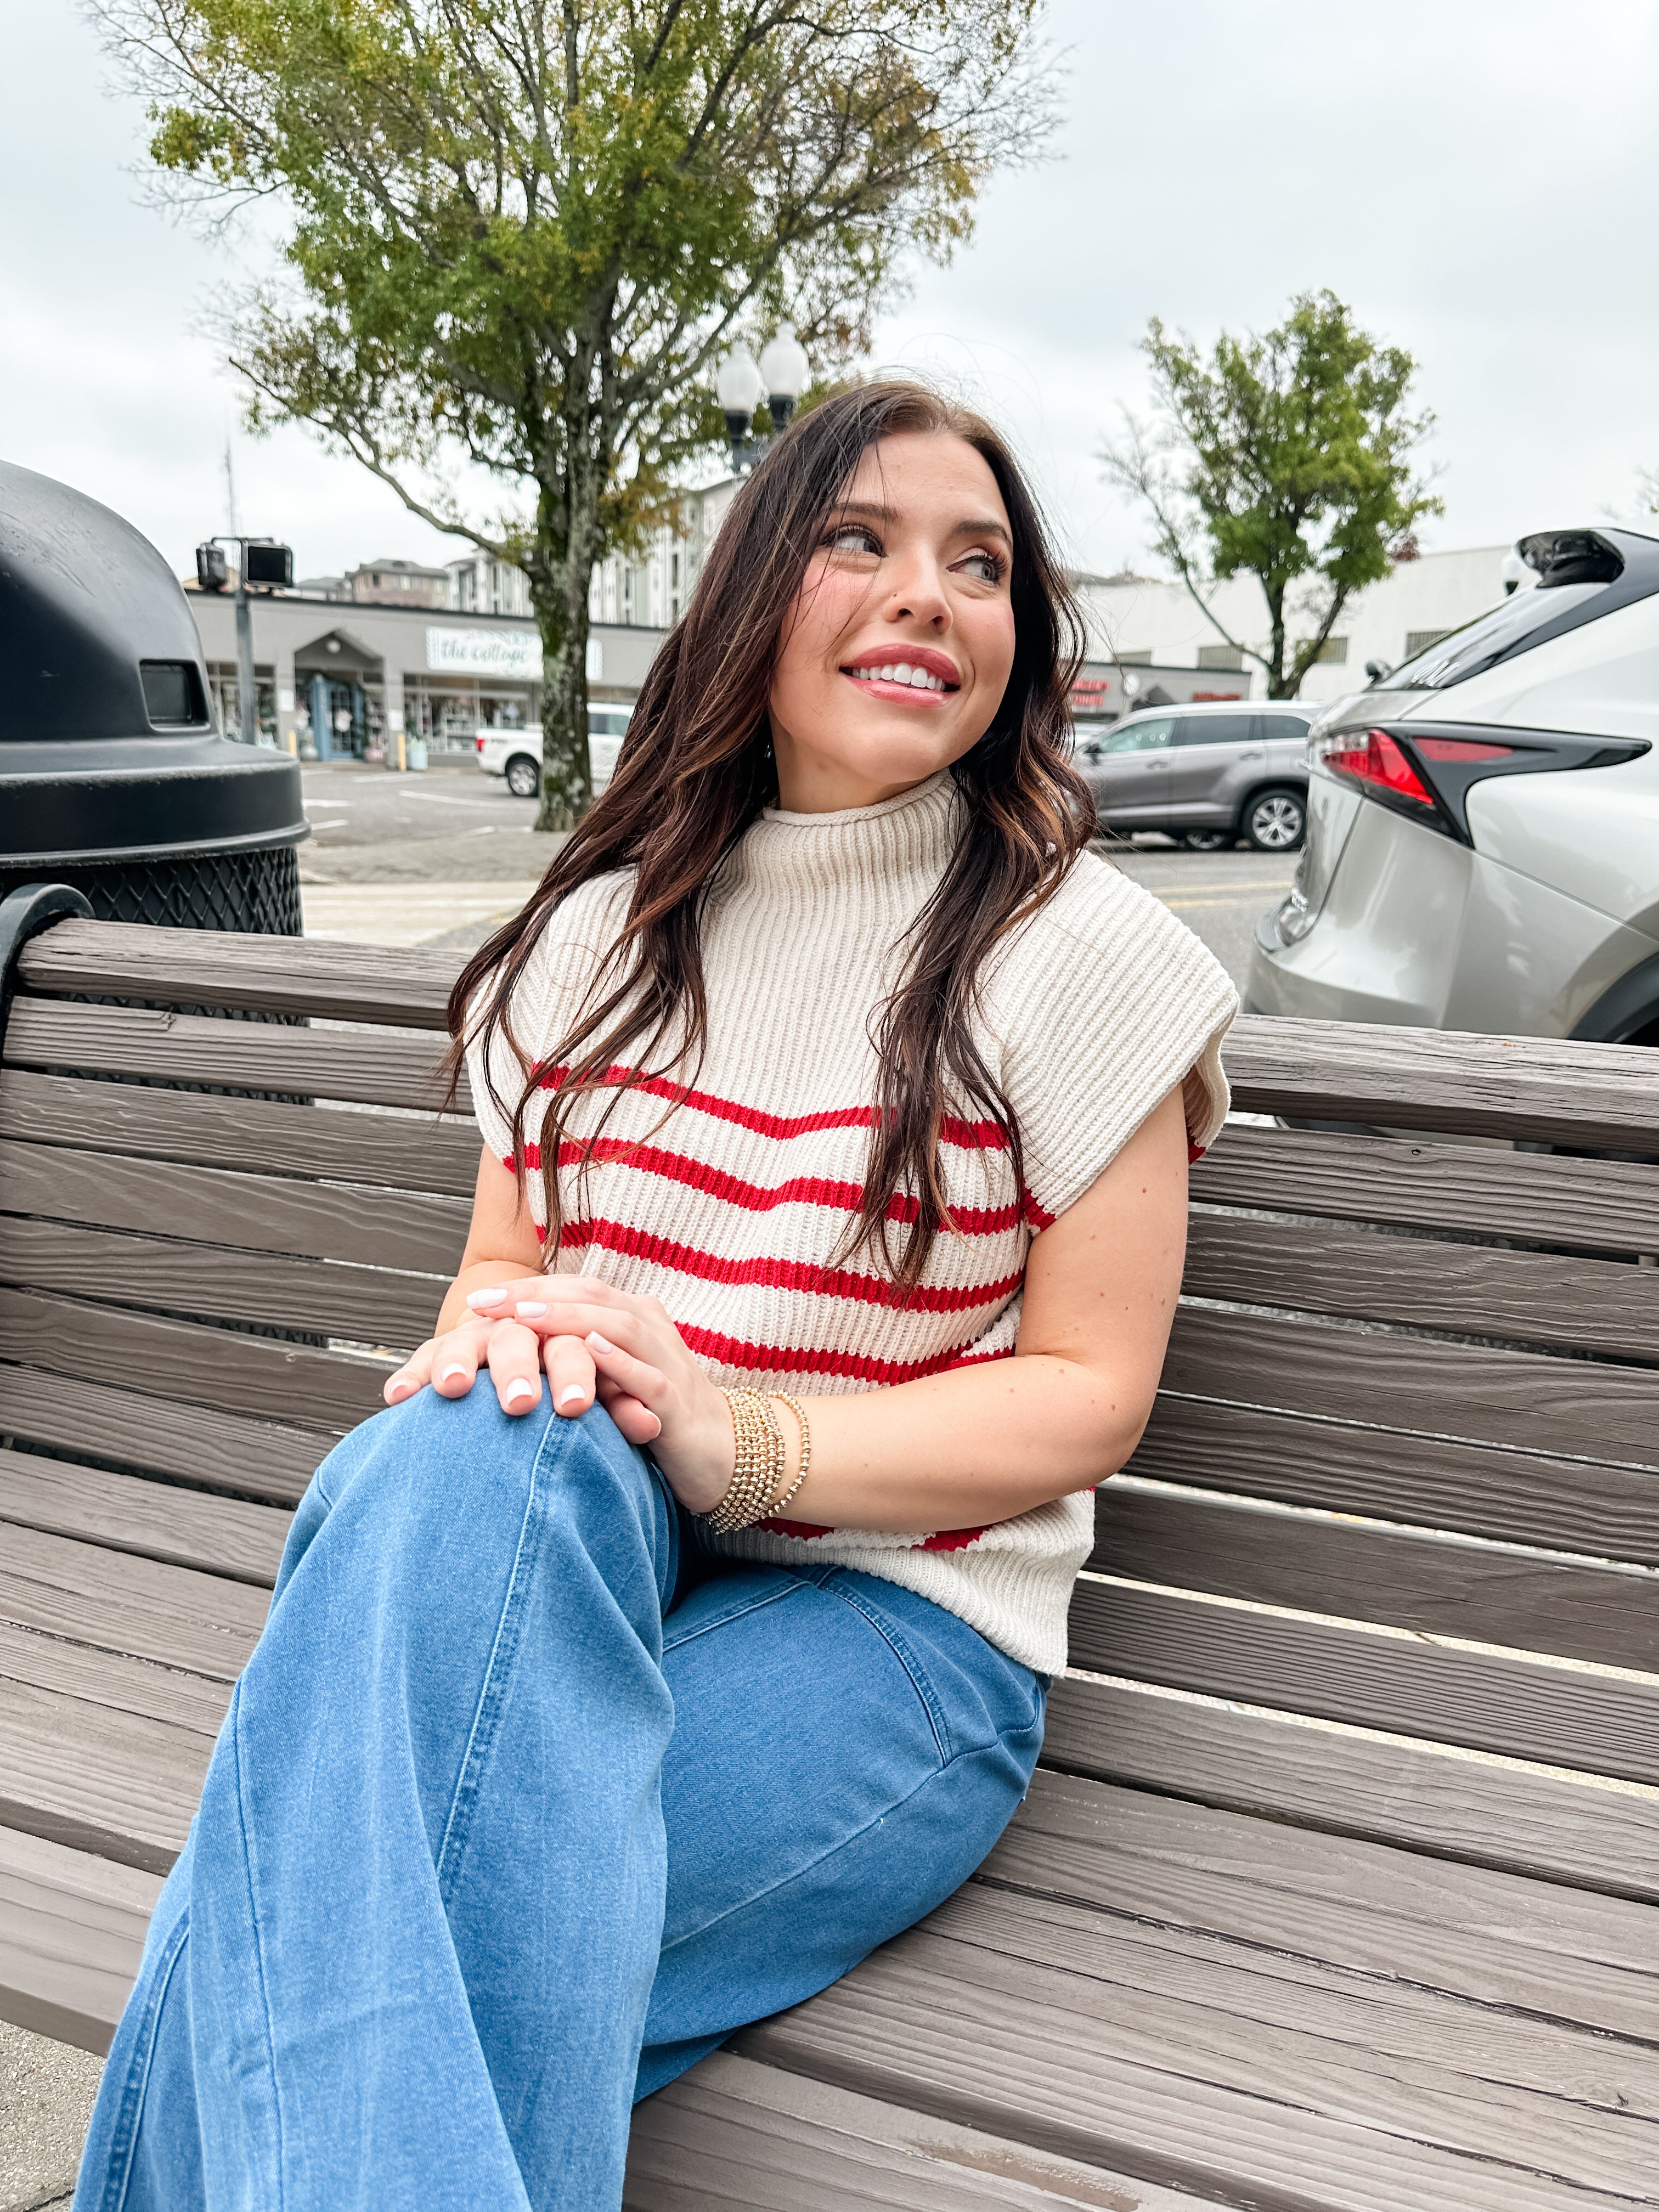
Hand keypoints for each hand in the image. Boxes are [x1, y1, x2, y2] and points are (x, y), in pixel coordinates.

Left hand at [387, 1275, 735, 1514]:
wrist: (720, 1454)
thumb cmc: (653, 1414)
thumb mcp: (608, 1379)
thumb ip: (573, 1357)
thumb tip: (508, 1351)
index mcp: (631, 1317)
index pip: (575, 1289)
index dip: (527, 1289)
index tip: (477, 1299)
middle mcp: (650, 1329)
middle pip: (591, 1296)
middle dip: (536, 1296)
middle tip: (485, 1303)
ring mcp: (667, 1361)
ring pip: (618, 1326)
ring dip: (570, 1320)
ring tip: (525, 1318)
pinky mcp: (677, 1402)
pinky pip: (647, 1376)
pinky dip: (619, 1362)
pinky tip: (589, 1353)